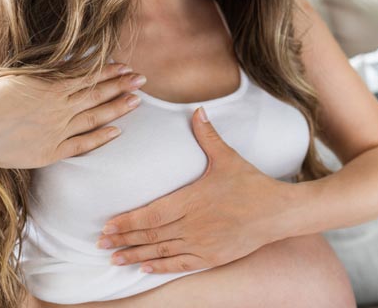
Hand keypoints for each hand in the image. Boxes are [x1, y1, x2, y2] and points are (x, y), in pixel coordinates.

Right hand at [0, 62, 147, 168]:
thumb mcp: (18, 76)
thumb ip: (45, 71)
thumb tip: (66, 61)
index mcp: (52, 87)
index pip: (89, 76)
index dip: (110, 71)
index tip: (126, 66)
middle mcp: (60, 108)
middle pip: (98, 94)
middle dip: (122, 85)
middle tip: (142, 80)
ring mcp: (58, 130)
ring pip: (95, 117)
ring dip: (118, 108)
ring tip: (137, 101)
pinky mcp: (52, 151)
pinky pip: (83, 143)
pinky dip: (101, 137)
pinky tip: (117, 132)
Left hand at [96, 106, 290, 273]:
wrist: (277, 212)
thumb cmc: (251, 184)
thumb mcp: (227, 157)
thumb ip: (207, 135)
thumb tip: (197, 111)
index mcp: (192, 199)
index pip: (150, 214)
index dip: (126, 222)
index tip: (107, 226)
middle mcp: (193, 224)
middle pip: (150, 235)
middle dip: (123, 239)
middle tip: (100, 243)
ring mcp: (202, 243)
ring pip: (161, 251)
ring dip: (135, 255)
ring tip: (114, 258)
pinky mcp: (212, 256)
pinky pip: (180, 264)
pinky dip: (160, 266)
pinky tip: (144, 267)